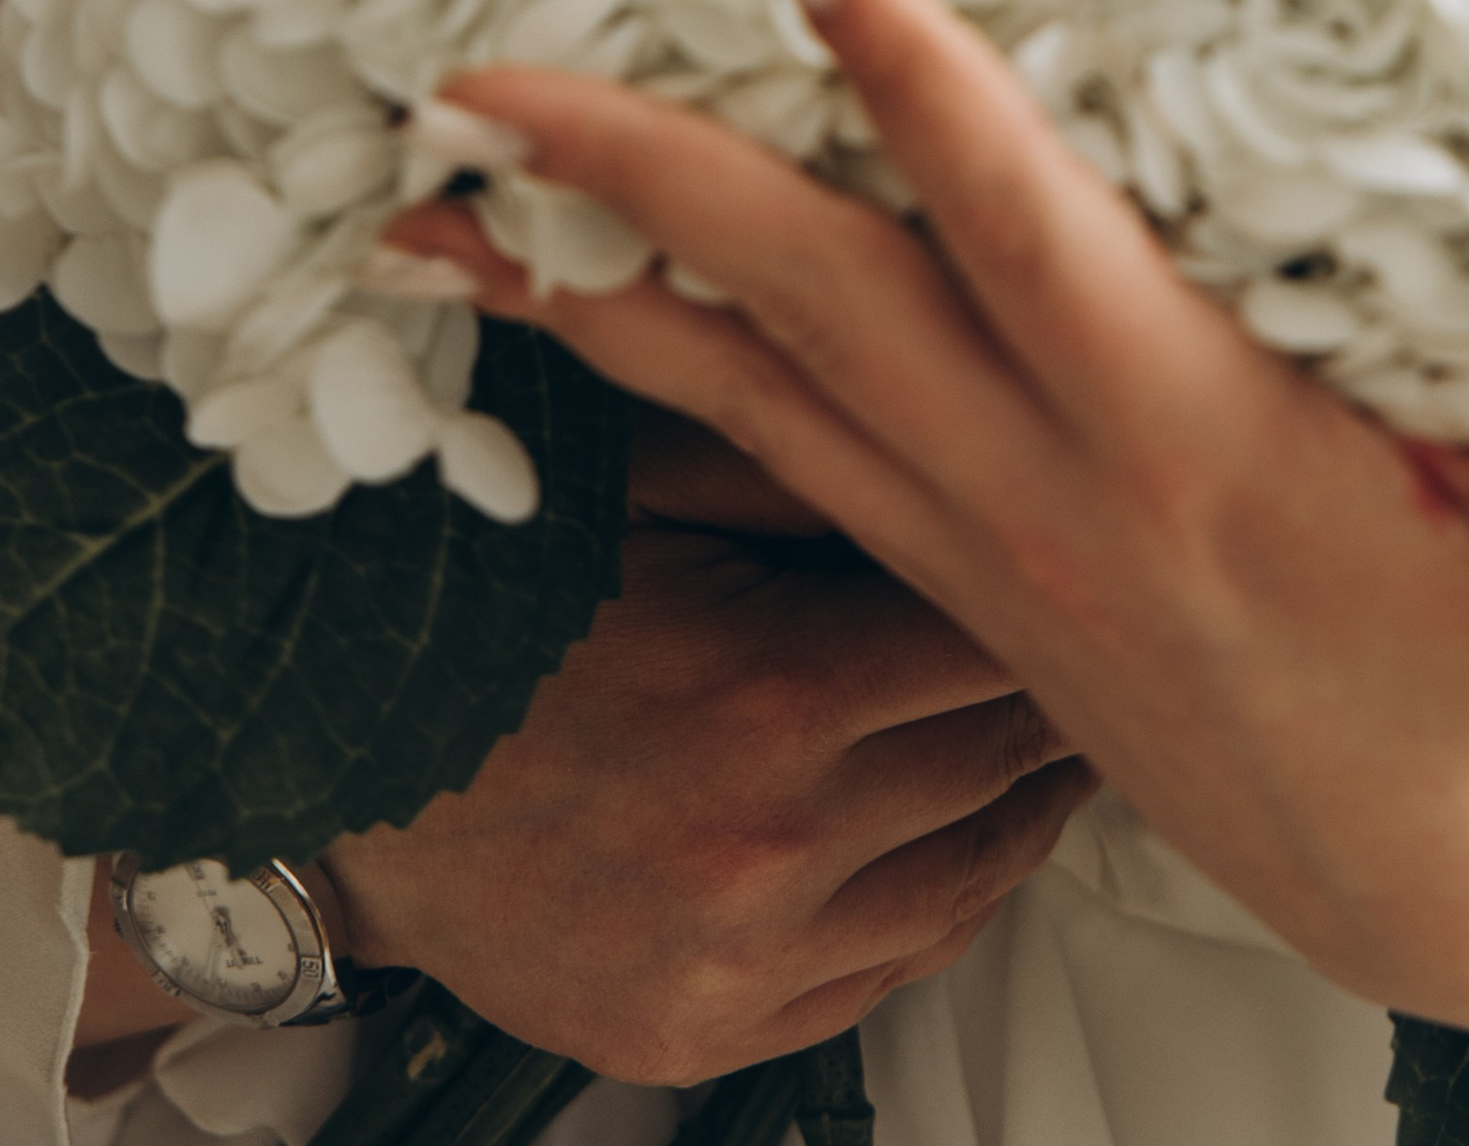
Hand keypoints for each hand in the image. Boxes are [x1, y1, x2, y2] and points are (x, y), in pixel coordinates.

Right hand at [319, 527, 1091, 1079]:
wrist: (349, 768)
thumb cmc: (503, 607)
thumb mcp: (667, 487)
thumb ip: (823, 464)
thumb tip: (974, 433)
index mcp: (775, 694)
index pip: (1000, 643)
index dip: (1060, 591)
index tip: (1105, 557)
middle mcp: (770, 846)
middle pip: (1001, 764)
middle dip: (1065, 696)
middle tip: (1119, 641)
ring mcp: (740, 961)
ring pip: (968, 888)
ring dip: (1030, 810)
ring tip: (1064, 743)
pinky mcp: (704, 1036)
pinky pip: (888, 979)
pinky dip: (944, 909)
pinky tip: (967, 844)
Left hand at [398, 0, 1468, 1114]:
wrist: (1450, 901)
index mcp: (1194, 452)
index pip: (1023, 229)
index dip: (916, 81)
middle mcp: (1052, 495)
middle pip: (806, 304)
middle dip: (633, 180)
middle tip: (464, 73)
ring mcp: (982, 552)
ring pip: (744, 398)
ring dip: (583, 291)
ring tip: (423, 201)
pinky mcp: (963, 587)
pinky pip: (769, 465)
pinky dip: (653, 384)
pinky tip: (568, 325)